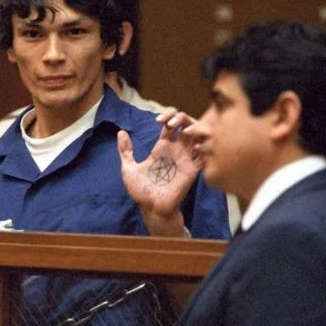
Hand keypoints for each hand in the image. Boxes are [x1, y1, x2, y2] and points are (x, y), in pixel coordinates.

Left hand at [118, 112, 199, 236]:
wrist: (152, 209)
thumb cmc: (141, 191)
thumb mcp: (128, 168)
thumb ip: (125, 150)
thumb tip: (121, 132)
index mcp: (161, 147)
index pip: (170, 125)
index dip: (167, 117)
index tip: (158, 120)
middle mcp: (175, 150)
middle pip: (186, 125)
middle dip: (181, 118)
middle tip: (171, 123)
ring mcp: (185, 159)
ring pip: (198, 136)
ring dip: (195, 129)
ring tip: (185, 130)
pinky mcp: (192, 170)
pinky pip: (204, 154)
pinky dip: (203, 145)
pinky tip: (195, 142)